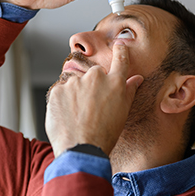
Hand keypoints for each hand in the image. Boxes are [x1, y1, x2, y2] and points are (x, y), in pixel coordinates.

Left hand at [45, 42, 143, 156]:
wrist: (81, 149)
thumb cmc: (105, 134)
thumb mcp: (123, 112)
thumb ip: (129, 91)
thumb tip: (136, 78)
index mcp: (114, 82)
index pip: (120, 59)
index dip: (120, 51)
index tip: (119, 46)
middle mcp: (95, 78)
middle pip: (93, 75)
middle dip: (92, 87)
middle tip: (92, 108)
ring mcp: (75, 83)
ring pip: (75, 85)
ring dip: (76, 95)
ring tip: (78, 117)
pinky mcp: (57, 91)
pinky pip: (60, 94)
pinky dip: (62, 103)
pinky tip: (68, 117)